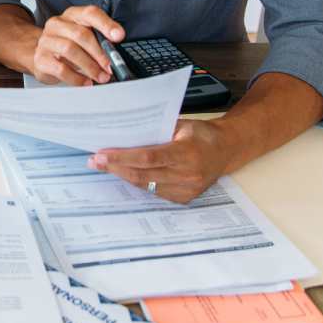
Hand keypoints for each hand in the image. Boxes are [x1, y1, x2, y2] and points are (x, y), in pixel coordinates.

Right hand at [27, 5, 123, 85]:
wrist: (41, 54)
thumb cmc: (68, 45)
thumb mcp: (84, 38)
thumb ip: (100, 41)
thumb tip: (117, 56)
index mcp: (72, 15)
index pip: (90, 13)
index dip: (106, 24)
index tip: (119, 36)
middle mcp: (57, 24)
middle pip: (80, 34)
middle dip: (99, 53)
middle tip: (110, 67)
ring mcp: (46, 41)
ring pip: (69, 50)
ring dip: (89, 66)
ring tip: (101, 77)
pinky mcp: (40, 59)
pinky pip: (60, 68)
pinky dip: (76, 78)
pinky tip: (86, 82)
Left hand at [92, 118, 235, 203]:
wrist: (227, 150)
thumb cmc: (203, 134)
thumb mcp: (182, 124)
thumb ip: (157, 129)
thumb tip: (125, 132)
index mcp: (186, 153)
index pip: (147, 157)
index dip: (122, 157)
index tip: (102, 155)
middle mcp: (187, 174)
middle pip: (142, 174)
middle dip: (115, 168)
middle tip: (95, 161)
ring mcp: (186, 189)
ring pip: (146, 185)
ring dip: (123, 175)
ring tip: (105, 166)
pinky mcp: (184, 198)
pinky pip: (154, 191)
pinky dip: (138, 182)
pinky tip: (125, 173)